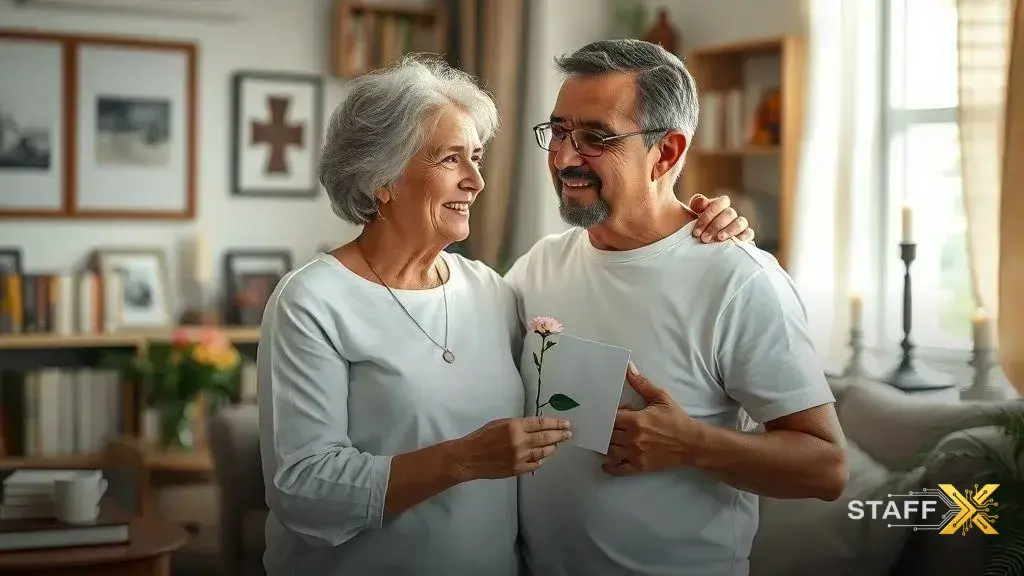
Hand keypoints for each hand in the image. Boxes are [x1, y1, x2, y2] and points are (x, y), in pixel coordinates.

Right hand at [452, 416, 571, 479]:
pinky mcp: (518, 469)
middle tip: (568, 433)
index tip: (565, 423)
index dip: (556, 423)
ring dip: (553, 447)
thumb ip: (519, 425)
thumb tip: (536, 426)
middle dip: (560, 435)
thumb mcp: (500, 423)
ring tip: (558, 444)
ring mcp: (520, 457)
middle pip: (546, 437)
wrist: (469, 458)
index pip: (541, 423)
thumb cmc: (482, 438)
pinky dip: (542, 459)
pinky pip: (535, 464)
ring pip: (543, 451)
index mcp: (515, 427)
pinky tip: (545, 455)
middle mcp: (520, 442)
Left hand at [603, 363, 702, 476]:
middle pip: (607, 434)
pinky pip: (619, 469)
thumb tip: (629, 368)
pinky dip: (610, 467)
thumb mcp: (661, 397)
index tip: (615, 412)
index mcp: (636, 420)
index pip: (610, 418)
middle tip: (611, 425)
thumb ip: (642, 383)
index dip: (609, 415)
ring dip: (608, 445)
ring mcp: (635, 454)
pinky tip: (606, 462)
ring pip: (610, 450)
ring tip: (610, 439)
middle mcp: (632, 439)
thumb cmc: (676, 419)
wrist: (692, 443)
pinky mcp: (639, 466)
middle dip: (607, 429)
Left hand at [687, 194, 754, 243]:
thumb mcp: (691, 216)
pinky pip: (749, 233)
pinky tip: (733, 243)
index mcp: (720, 206)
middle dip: (715, 226)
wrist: (699, 246)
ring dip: (729, 230)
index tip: (696, 231)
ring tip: (719, 238)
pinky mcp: (745, 236)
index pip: (722, 202)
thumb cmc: (697, 229)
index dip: (709, 215)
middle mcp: (730, 214)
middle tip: (704, 238)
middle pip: (729, 213)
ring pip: (740, 222)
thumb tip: (703, 202)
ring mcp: (739, 224)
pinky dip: (743, 237)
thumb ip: (696, 205)